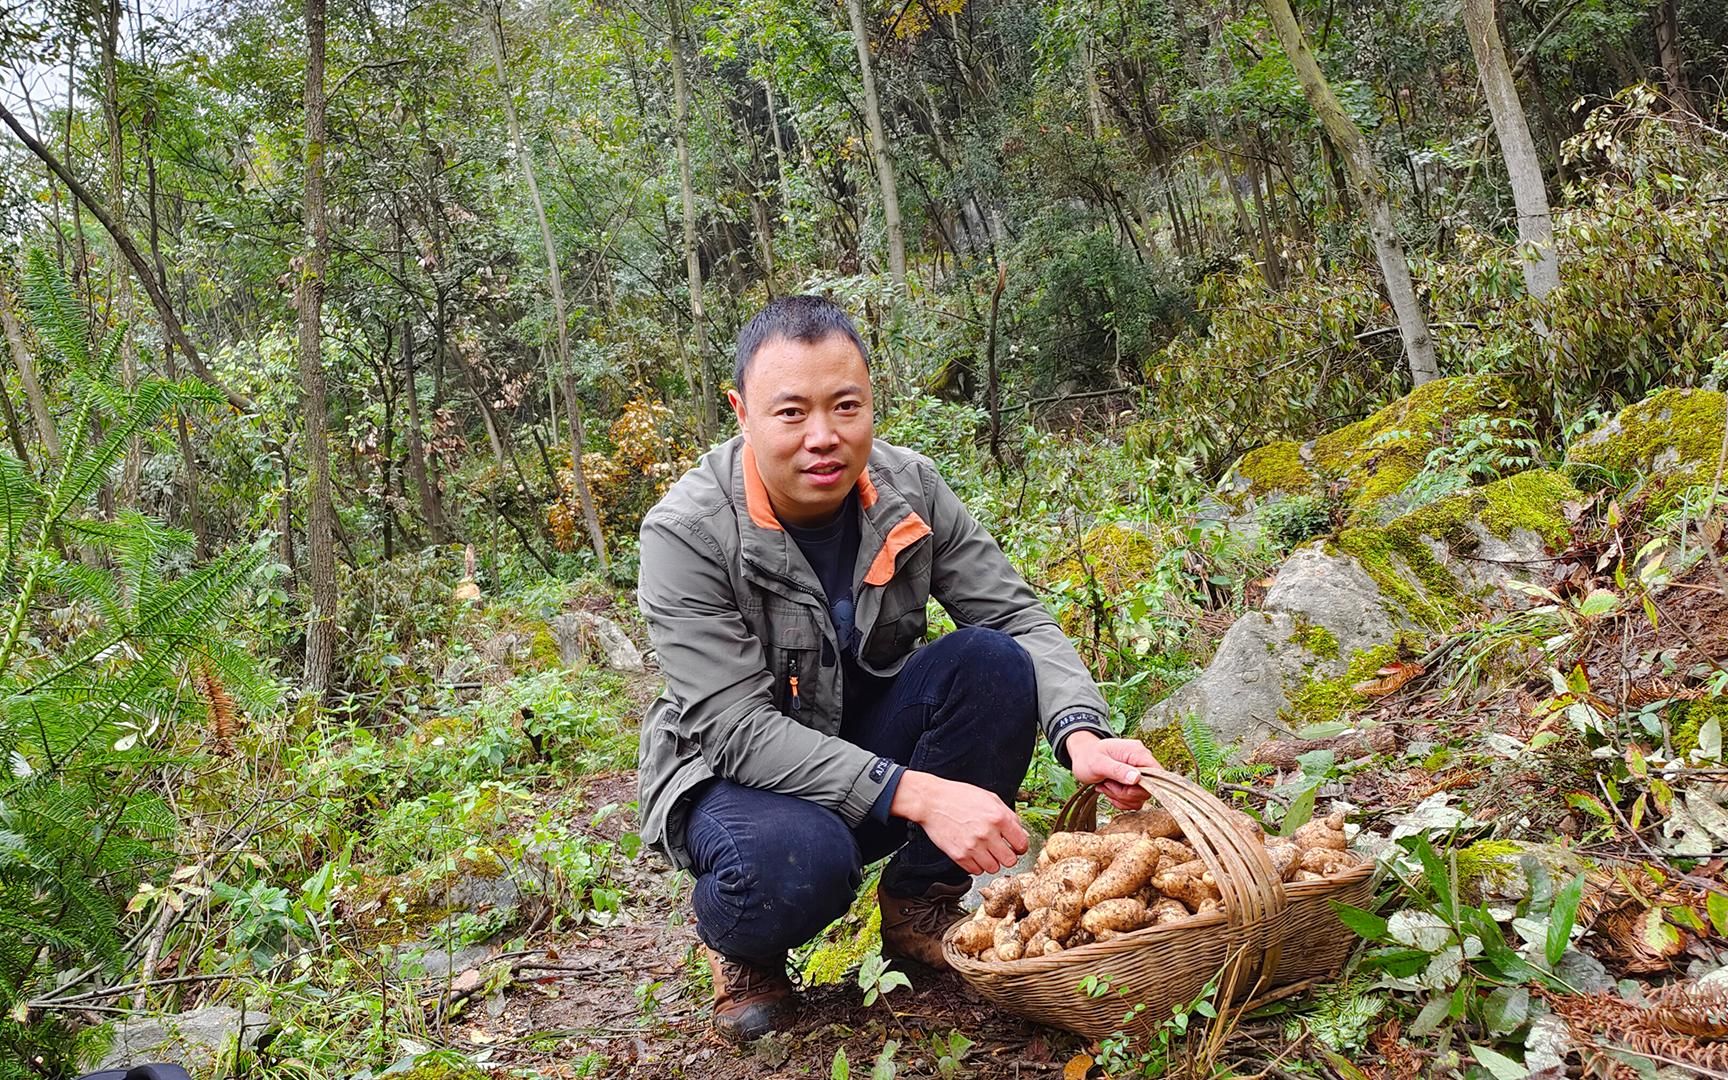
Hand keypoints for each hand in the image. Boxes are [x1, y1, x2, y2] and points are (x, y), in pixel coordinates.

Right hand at [890, 771, 1028, 874]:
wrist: (931, 801)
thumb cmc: (959, 797)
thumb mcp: (990, 799)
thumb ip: (1009, 816)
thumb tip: (1021, 834)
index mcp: (998, 817)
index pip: (1022, 844)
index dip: (1020, 846)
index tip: (1015, 846)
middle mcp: (987, 833)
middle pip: (1010, 861)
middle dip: (1007, 856)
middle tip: (1000, 849)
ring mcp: (973, 846)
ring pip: (994, 868)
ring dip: (991, 861)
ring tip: (984, 850)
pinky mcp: (959, 856)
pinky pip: (976, 871)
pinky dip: (976, 864)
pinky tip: (972, 852)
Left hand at [1064, 731, 1158, 809]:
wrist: (1082, 757)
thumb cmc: (1089, 756)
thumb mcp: (1099, 763)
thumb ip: (1118, 770)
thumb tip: (1137, 778)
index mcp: (1137, 752)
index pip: (1157, 773)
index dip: (1145, 785)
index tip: (1126, 787)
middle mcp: (1141, 762)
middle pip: (1148, 789)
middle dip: (1126, 793)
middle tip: (1108, 785)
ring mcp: (1138, 774)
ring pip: (1140, 797)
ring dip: (1120, 797)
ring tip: (1106, 786)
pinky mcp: (1133, 784)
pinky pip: (1134, 800)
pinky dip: (1120, 801)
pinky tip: (1108, 790)